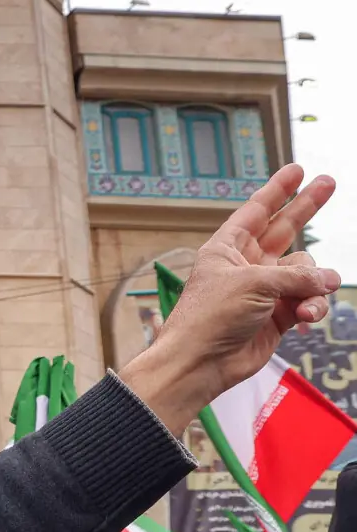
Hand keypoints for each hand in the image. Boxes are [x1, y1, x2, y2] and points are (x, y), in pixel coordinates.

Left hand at [121, 164, 337, 431]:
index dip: (278, 189)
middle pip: (284, 229)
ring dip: (313, 284)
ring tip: (307, 301)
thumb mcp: (252, 284)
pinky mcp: (277, 315)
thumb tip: (327, 280)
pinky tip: (306, 315)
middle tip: (329, 182)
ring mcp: (264, 290)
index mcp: (227, 248)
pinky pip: (308, 301)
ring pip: (305, 273)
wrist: (202, 362)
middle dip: (307, 208)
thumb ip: (294, 276)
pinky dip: (312, 306)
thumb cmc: (210, 317)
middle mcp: (246, 265)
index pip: (256, 211)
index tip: (296, 169)